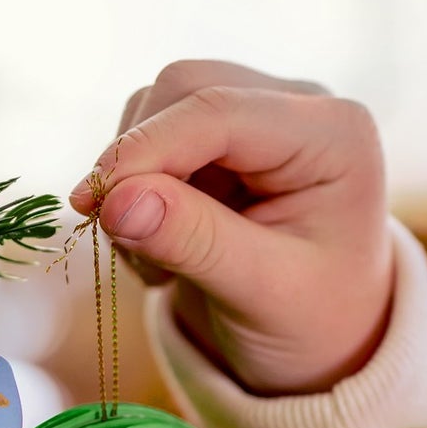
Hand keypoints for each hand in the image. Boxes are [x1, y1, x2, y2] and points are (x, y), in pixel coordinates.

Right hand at [70, 61, 393, 395]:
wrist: (322, 338)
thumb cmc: (313, 321)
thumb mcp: (263, 293)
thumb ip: (194, 242)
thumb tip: (116, 201)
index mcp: (334, 134)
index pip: (220, 111)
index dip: (146, 150)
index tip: (92, 205)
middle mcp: (299, 105)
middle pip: (183, 90)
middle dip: (139, 163)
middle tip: (130, 248)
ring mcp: (258, 112)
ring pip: (157, 106)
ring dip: (134, 179)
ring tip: (160, 262)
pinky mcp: (222, 133)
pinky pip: (151, 133)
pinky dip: (136, 188)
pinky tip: (163, 245)